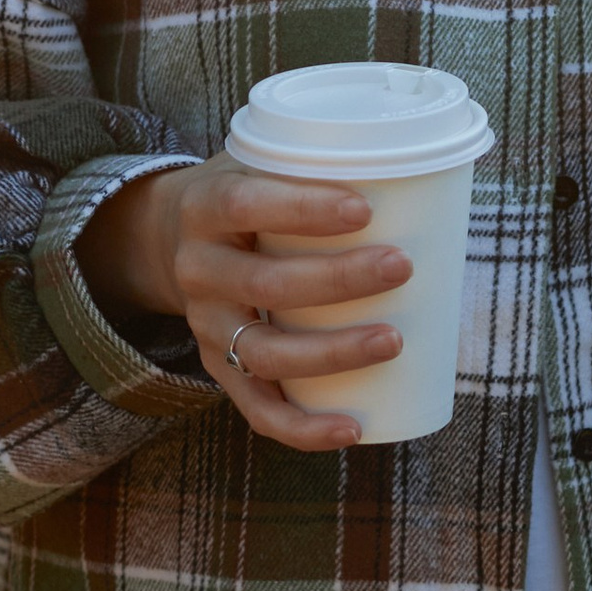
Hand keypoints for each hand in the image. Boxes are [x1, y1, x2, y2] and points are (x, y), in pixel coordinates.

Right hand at [76, 157, 408, 450]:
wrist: (174, 238)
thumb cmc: (249, 195)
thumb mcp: (260, 162)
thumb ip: (311, 164)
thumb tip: (417, 169)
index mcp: (205, 206)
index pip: (246, 205)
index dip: (302, 209)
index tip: (365, 210)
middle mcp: (198, 269)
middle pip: (265, 284)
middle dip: (339, 280)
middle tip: (402, 266)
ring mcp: (206, 326)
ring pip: (266, 353)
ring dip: (334, 352)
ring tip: (394, 340)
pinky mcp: (219, 369)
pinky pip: (258, 409)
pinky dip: (305, 428)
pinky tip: (354, 427)